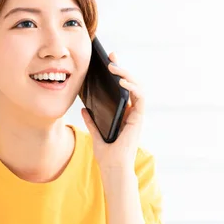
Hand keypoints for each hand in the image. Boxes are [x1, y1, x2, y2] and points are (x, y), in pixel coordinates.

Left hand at [81, 52, 144, 177]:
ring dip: (127, 74)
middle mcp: (131, 112)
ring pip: (137, 87)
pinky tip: (121, 81)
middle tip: (111, 56)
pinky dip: (132, 87)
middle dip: (122, 68)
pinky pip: (139, 97)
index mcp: (123, 113)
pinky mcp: (138, 118)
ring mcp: (136, 114)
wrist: (113, 167)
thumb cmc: (107, 153)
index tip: (108, 61)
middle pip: (130, 84)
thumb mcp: (95, 133)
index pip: (122, 89)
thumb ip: (91, 121)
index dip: (117, 73)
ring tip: (114, 67)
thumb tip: (84, 108)